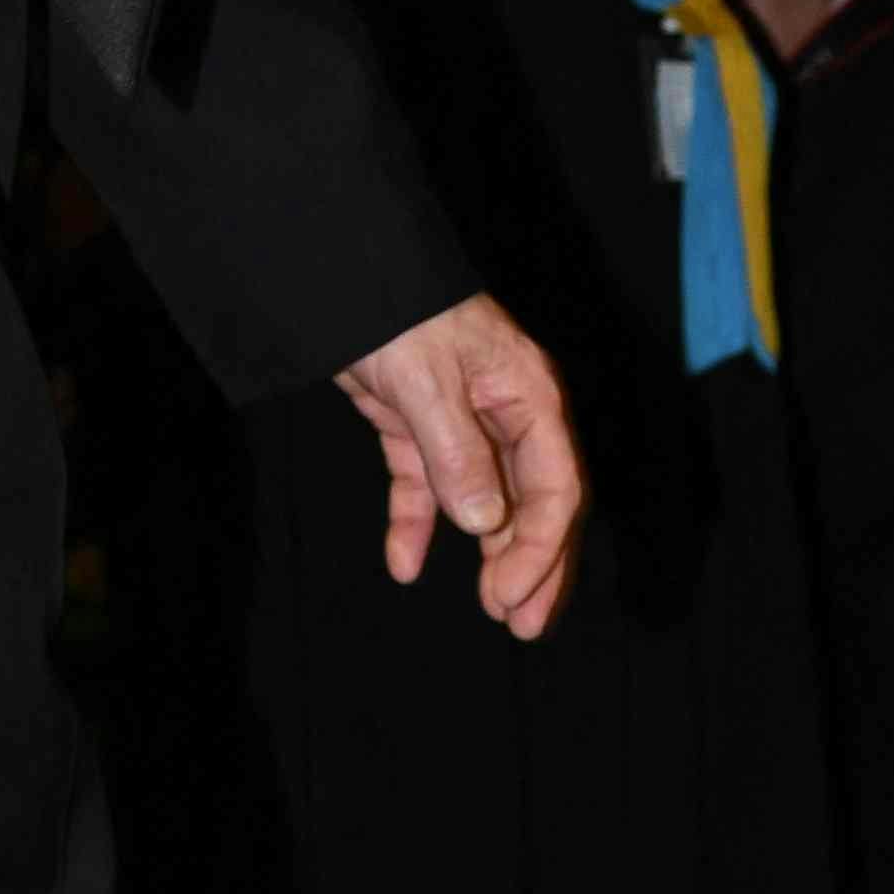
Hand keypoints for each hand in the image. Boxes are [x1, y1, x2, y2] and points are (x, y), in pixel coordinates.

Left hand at [337, 289, 584, 640]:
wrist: (338, 270)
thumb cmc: (394, 308)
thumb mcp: (425, 380)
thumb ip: (456, 451)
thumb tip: (484, 523)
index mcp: (527, 396)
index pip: (555, 487)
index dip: (538, 547)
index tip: (509, 595)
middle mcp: (505, 411)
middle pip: (535, 501)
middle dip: (532, 563)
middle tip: (524, 624)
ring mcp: (462, 420)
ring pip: (487, 501)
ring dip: (488, 555)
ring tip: (490, 609)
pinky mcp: (414, 425)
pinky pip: (425, 486)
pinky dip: (415, 524)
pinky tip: (402, 565)